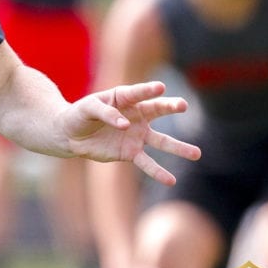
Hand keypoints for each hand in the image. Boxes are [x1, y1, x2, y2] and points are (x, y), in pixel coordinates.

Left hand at [62, 81, 200, 185]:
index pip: (138, 93)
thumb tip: (126, 125)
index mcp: (124, 98)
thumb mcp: (87, 108)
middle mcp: (136, 115)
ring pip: (161, 141)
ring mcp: (136, 135)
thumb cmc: (79, 115)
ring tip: (197, 154)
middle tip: (183, 105)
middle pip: (157, 111)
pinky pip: (146, 162)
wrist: (71, 135)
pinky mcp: (130, 152)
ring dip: (178, 148)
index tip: (161, 87)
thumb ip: (106, 113)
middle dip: (170, 107)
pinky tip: (171, 180)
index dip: (148, 90)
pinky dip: (158, 172)